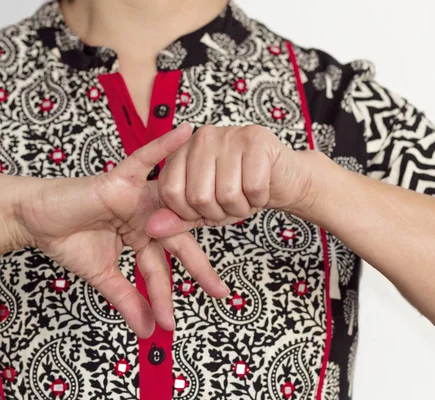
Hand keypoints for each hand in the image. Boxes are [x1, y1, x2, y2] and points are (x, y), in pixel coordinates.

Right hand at [13, 124, 228, 337]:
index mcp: (140, 236)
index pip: (160, 268)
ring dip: (195, 218)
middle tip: (219, 292)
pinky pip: (145, 159)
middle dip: (197, 267)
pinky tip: (187, 132)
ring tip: (224, 221)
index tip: (173, 323)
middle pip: (176, 241)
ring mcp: (135, 196)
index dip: (165, 296)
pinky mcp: (120, 178)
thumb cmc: (66, 239)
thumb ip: (127, 300)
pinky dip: (164, 146)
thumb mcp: (101, 275)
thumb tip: (148, 331)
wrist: (34, 217)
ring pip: (171, 210)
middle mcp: (144, 215)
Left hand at [145, 125, 314, 237]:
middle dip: (218, 213)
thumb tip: (152, 228)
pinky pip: (253, 187)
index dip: (187, 213)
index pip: (170, 191)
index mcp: (182, 151)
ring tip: (245, 196)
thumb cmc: (239, 190)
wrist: (282, 178)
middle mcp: (202, 138)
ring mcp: (229, 135)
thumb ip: (177, 218)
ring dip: (240, 208)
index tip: (203, 210)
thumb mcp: (202, 208)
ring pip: (227, 194)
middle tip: (230, 204)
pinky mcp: (257, 140)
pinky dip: (259, 199)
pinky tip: (261, 189)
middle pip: (198, 196)